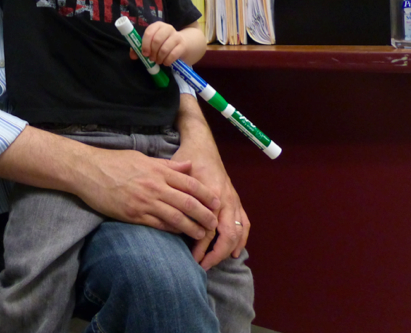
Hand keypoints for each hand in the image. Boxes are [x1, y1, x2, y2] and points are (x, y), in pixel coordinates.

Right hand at [76, 147, 218, 240]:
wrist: (89, 172)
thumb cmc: (115, 162)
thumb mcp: (143, 157)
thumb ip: (167, 164)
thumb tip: (189, 166)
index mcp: (158, 170)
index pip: (190, 184)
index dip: (206, 195)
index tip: (217, 203)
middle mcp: (155, 186)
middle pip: (188, 203)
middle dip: (204, 215)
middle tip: (214, 223)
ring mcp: (145, 202)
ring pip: (176, 218)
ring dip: (192, 228)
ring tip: (202, 234)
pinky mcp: (134, 215)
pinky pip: (158, 225)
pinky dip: (172, 231)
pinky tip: (179, 234)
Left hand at [138, 21, 186, 65]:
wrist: (183, 43)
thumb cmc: (163, 43)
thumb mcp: (152, 43)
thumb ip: (140, 48)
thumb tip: (133, 56)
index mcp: (157, 26)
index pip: (149, 32)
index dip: (145, 44)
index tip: (144, 54)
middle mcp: (167, 28)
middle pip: (157, 40)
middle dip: (152, 52)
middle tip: (151, 58)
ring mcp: (176, 36)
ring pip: (165, 49)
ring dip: (159, 58)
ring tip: (158, 61)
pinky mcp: (182, 45)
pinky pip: (173, 55)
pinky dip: (167, 61)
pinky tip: (166, 62)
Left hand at [172, 95, 249, 269]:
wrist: (202, 144)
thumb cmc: (188, 159)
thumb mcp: (179, 175)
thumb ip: (175, 196)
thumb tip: (166, 218)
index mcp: (212, 192)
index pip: (209, 227)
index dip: (202, 246)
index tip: (193, 259)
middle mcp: (226, 198)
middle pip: (226, 234)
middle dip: (216, 254)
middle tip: (202, 266)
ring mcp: (233, 199)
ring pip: (237, 231)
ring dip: (228, 249)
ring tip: (215, 262)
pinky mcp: (236, 199)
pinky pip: (244, 223)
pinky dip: (241, 238)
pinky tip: (235, 252)